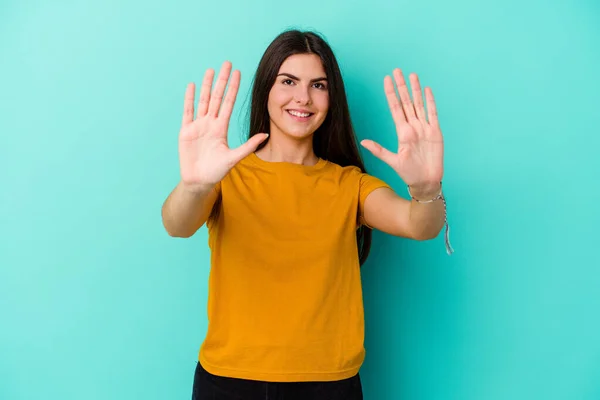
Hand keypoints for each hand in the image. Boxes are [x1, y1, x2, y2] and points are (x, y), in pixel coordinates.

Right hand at [178, 61, 268, 192]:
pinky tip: (192, 86)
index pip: (229, 103)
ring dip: (207, 86)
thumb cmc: (216, 171)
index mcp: (221, 128)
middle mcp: (210, 123)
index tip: (238, 73)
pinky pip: (187, 112)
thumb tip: (266, 135)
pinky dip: (189, 99)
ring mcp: (197, 126)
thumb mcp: (234, 158)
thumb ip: (248, 145)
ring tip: (211, 70)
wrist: (199, 181)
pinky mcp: (185, 131)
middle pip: (217, 97)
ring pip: (203, 101)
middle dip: (222, 81)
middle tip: (227, 63)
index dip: (233, 88)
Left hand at [361, 68, 443, 196]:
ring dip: (415, 90)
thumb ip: (379, 150)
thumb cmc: (409, 173)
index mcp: (402, 132)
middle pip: (406, 102)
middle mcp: (413, 127)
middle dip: (402, 86)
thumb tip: (363, 142)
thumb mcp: (392, 161)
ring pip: (419, 104)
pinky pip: (433, 113)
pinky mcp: (436, 132)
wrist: (425, 182)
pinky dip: (430, 102)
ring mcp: (425, 128)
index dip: (391, 93)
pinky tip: (427, 90)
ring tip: (412, 75)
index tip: (386, 80)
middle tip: (397, 70)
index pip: (395, 108)